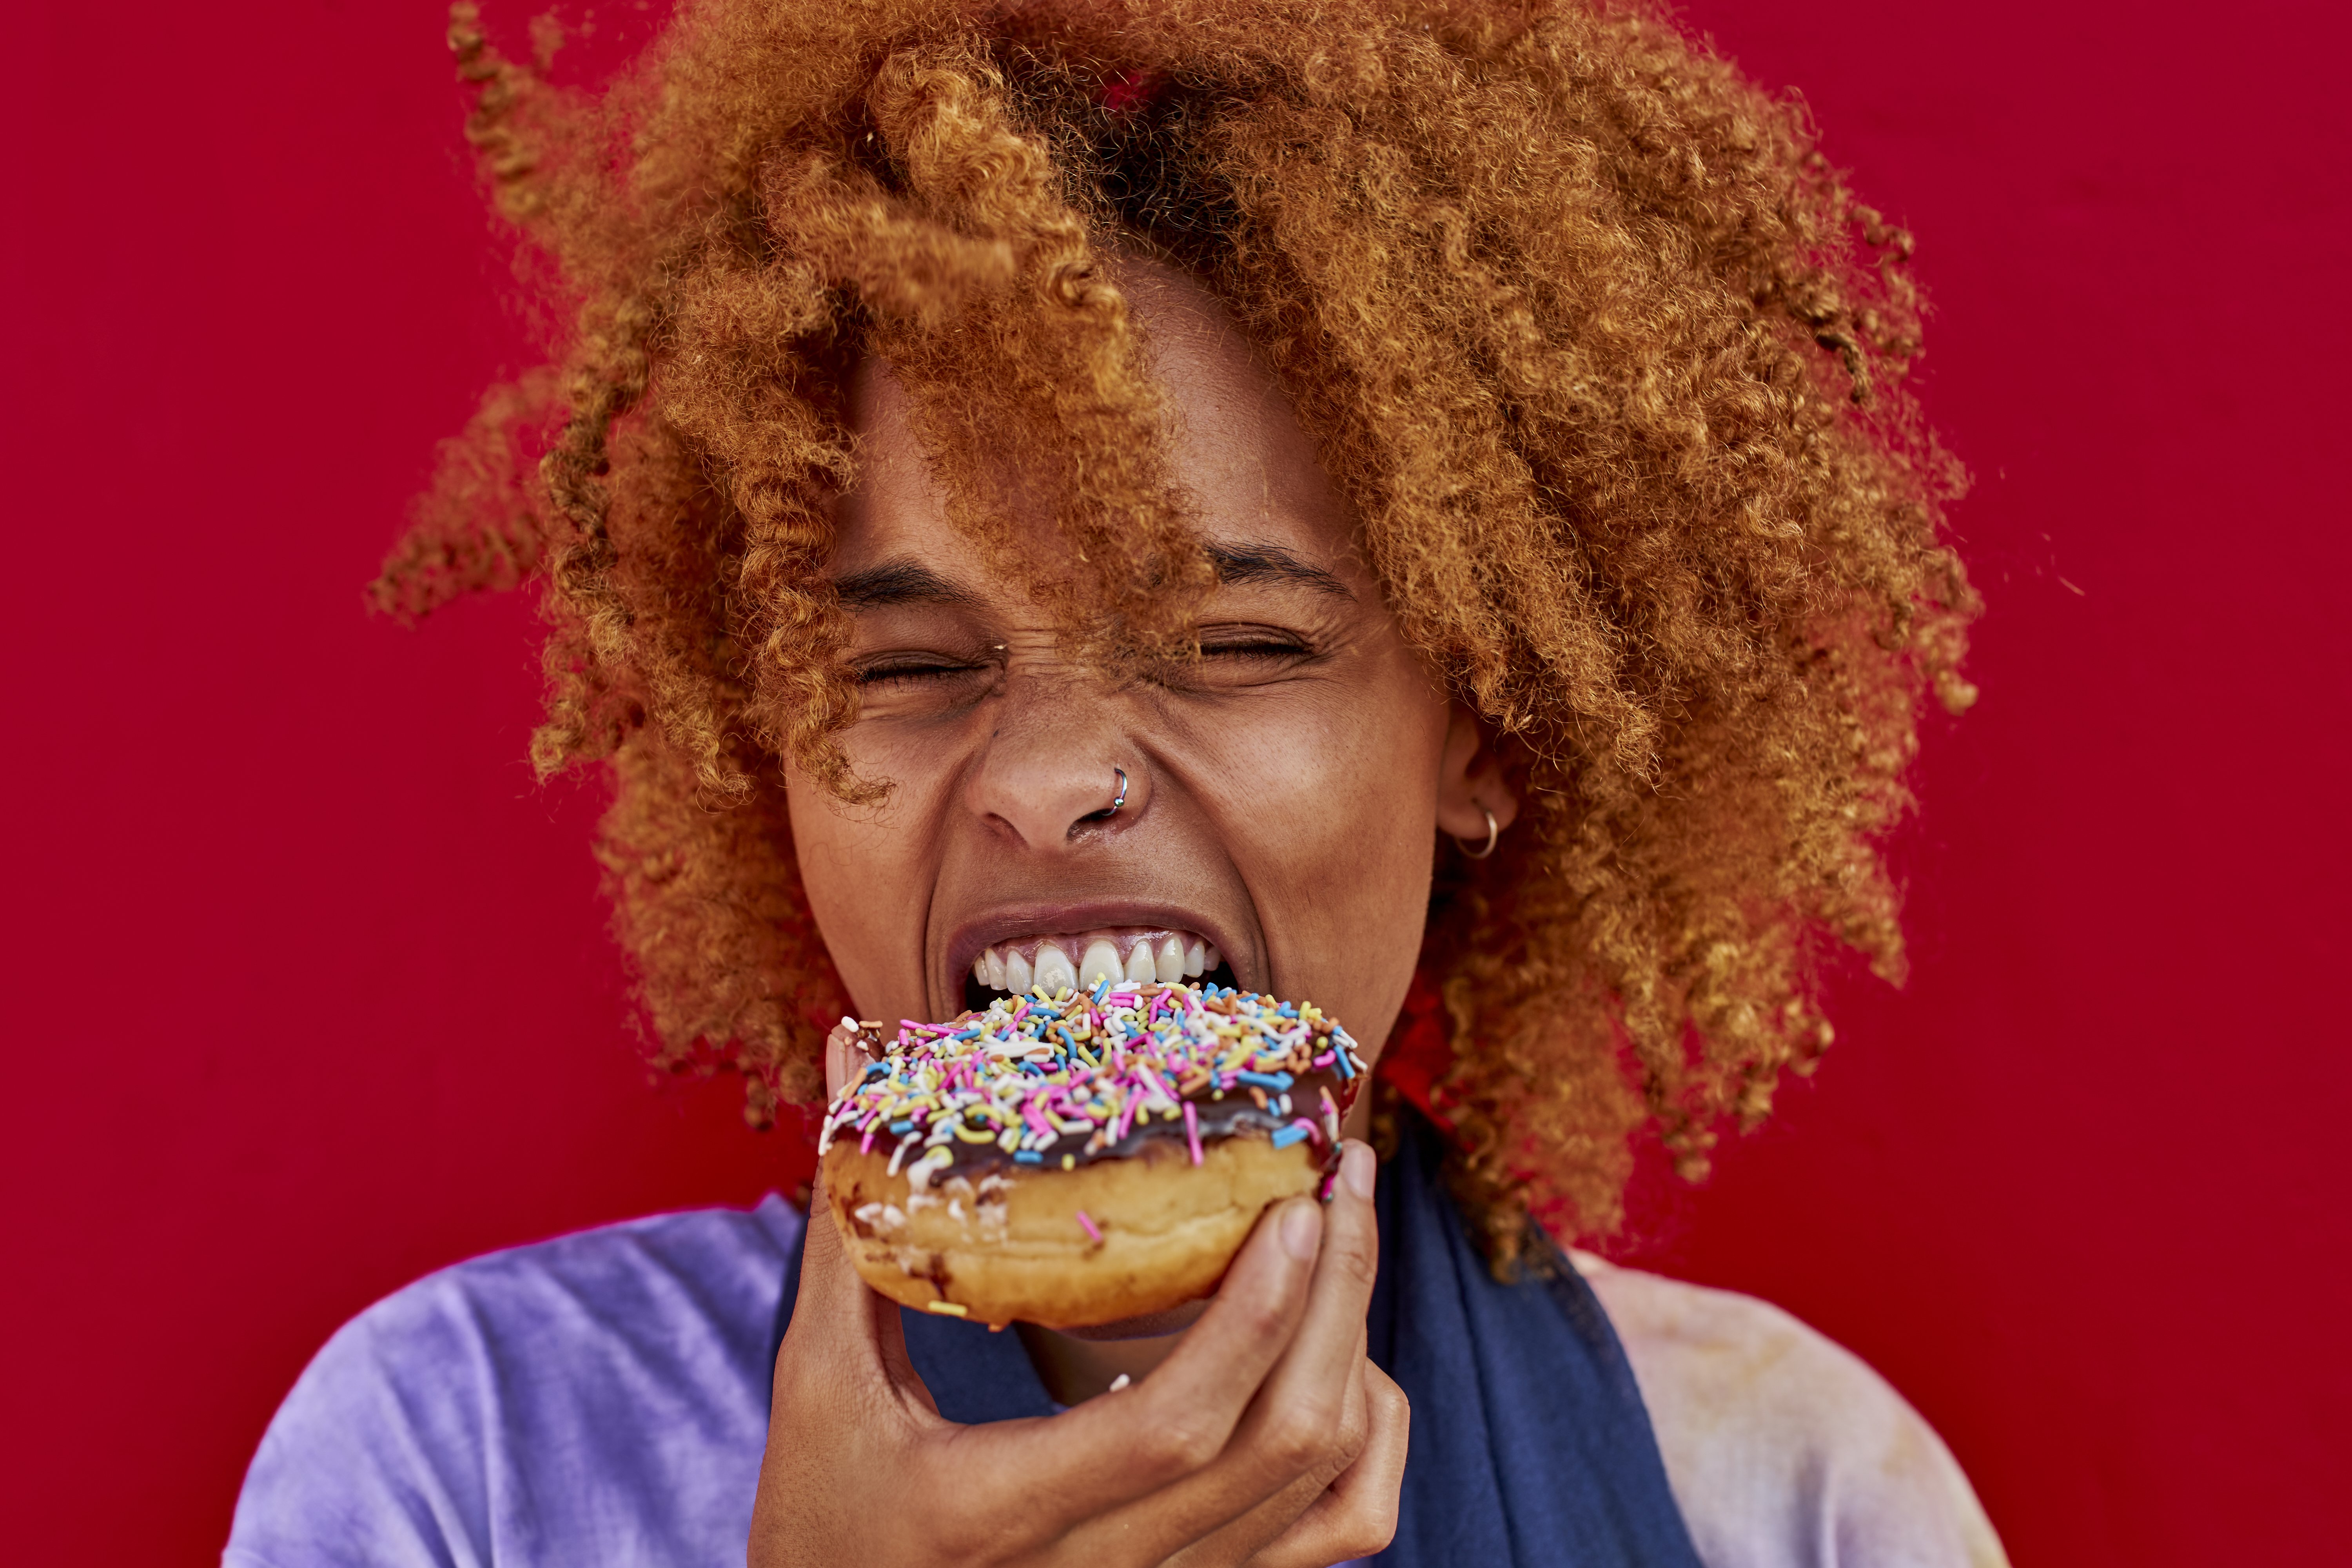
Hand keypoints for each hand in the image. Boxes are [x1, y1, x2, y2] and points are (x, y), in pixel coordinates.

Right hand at [748, 1137, 1407, 1566]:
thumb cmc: (822, 1514)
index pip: (1173, 1428)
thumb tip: (852, 1053)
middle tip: (1343, 1176)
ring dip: (1356, 1350)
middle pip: (1286, 1443)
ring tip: (1340, 1242)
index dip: (1255, 1317)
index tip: (1293, 1207)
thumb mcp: (822, 1382)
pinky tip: (1342, 1362)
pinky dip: (1369, 1440)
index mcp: (1006, 1512)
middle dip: (1341, 1293)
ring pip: (1328, 1485)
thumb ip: (853, 1228)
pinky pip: (1344, 1532)